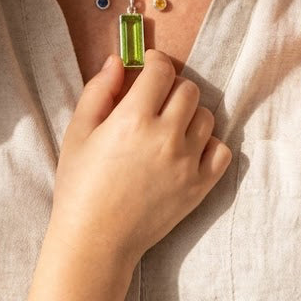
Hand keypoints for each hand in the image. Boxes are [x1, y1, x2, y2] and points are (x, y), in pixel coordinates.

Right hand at [51, 50, 231, 270]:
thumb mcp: (78, 132)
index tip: (148, 67)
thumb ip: (99, 91)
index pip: (162, 71)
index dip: (155, 62)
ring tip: (169, 126)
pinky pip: (222, 150)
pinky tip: (187, 150)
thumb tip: (118, 61)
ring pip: (207, 117)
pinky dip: (209, 145)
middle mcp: (165, 137)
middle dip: (172, 87)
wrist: (96, 240)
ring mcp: (187, 163)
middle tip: (156, 99)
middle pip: (188, 89)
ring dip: (190, 114)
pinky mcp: (200, 187)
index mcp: (132, 119)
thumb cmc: (80, 185)